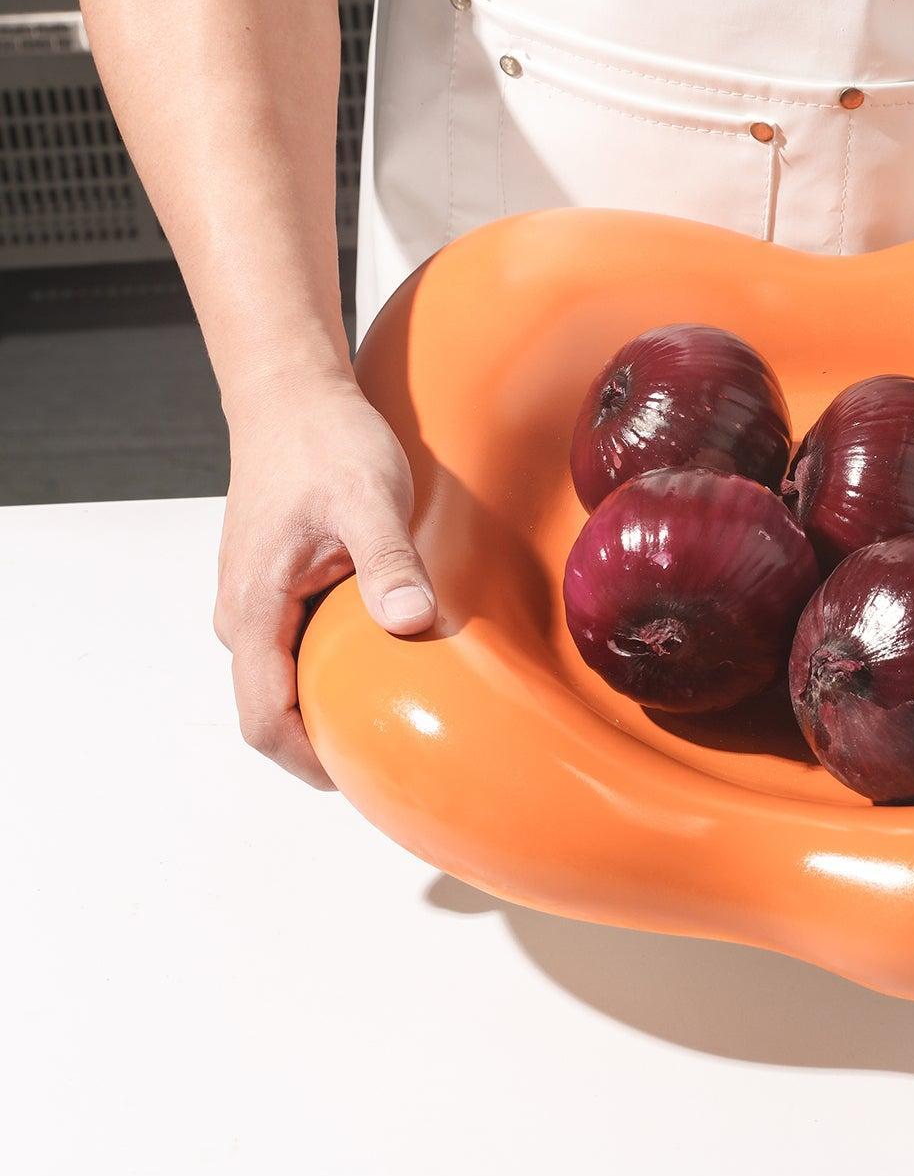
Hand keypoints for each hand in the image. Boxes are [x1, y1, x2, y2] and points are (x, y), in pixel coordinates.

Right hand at [213, 371, 436, 786]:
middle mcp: (242, 617)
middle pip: (275, 713)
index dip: (312, 763)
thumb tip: (410, 623)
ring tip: (402, 713)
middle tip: (403, 754)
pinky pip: (298, 652)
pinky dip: (335, 670)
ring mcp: (256, 605)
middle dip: (329, 744)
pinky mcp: (276, 590)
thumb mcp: (369, 497)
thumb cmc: (325, 442)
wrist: (292, 395)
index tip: (372, 780)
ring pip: (287, 683)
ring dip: (333, 705)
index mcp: (253, 608)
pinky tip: (387, 663)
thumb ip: (387, 562)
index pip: (266, 720)